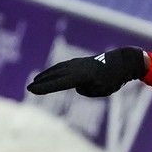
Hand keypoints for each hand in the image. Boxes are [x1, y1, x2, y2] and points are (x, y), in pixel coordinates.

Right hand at [26, 46, 146, 97]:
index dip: (44, 87)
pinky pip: (64, 66)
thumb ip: (87, 90)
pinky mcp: (80, 62)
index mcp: (83, 76)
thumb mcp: (102, 90)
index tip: (32, 90)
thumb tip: (77, 85)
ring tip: (36, 81)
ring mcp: (78, 63)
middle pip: (55, 76)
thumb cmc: (114, 79)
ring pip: (58, 69)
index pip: (59, 83)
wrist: (123, 61)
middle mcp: (78, 68)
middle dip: (42, 82)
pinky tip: (50, 74)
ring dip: (46, 75)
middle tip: (28, 88)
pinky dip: (55, 70)